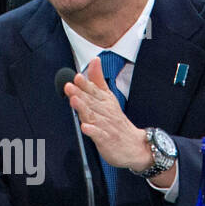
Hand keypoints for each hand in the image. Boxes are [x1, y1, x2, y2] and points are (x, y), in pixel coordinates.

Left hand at [63, 56, 151, 172]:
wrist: (135, 145)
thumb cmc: (116, 120)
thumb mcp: (108, 97)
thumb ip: (98, 80)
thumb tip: (95, 60)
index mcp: (105, 101)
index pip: (94, 90)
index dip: (85, 84)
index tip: (77, 76)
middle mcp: (105, 112)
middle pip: (91, 101)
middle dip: (80, 93)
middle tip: (69, 85)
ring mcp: (106, 126)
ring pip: (93, 116)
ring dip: (83, 108)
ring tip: (73, 100)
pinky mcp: (106, 140)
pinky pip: (99, 135)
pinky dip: (92, 131)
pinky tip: (84, 127)